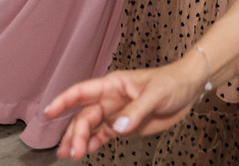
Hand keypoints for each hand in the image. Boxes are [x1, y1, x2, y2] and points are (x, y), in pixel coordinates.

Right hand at [45, 59, 204, 159]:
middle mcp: (110, 99)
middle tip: (72, 152)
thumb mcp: (156, 94)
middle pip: (84, 116)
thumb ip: (136, 110)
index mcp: (113, 85)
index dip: (64, 101)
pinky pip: (103, 135)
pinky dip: (93, 144)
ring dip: (80, 140)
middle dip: (75, 133)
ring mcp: (116, 113)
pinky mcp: (124, 126)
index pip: (82, 91)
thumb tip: (116, 127)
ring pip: (90, 127)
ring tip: (71, 156)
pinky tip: (86, 153)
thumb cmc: (172, 82)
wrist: (190, 89)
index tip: (49, 113)